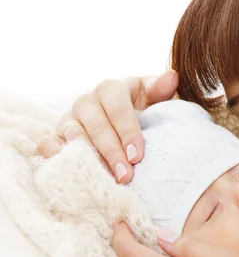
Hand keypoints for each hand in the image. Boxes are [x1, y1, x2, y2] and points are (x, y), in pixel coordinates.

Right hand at [36, 71, 178, 182]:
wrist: (128, 122)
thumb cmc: (145, 110)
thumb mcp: (155, 99)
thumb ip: (161, 90)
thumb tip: (172, 77)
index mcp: (112, 89)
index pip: (118, 108)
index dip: (127, 131)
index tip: (137, 156)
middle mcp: (87, 101)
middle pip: (96, 125)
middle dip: (111, 152)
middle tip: (126, 175)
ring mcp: (70, 118)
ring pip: (74, 136)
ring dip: (90, 159)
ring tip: (107, 179)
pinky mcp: (58, 135)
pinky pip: (48, 143)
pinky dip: (55, 155)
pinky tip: (71, 170)